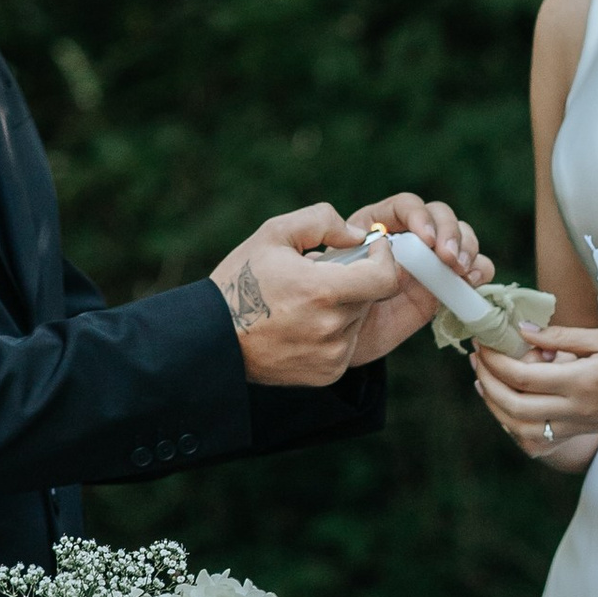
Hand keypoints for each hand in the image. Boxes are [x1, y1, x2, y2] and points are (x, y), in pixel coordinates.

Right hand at [207, 202, 407, 388]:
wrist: (212, 339)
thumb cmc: (241, 280)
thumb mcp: (274, 234)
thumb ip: (322, 222)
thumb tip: (360, 235)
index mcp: (322, 292)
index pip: (385, 278)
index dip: (385, 258)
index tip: (372, 248)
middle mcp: (332, 329)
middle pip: (370, 296)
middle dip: (355, 280)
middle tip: (320, 275)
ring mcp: (332, 356)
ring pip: (358, 320)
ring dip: (343, 306)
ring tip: (305, 302)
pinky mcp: (328, 374)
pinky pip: (346, 344)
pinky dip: (333, 331)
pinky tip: (302, 325)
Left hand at [342, 194, 491, 367]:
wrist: (345, 342)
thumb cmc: (333, 304)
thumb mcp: (332, 275)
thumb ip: (355, 260)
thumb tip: (375, 245)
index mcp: (377, 224)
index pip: (405, 205)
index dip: (419, 216)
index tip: (425, 240)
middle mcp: (408, 236)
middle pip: (440, 215)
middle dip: (449, 233)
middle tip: (448, 259)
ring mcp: (430, 260)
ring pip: (461, 237)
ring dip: (467, 248)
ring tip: (461, 271)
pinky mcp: (447, 284)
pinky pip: (474, 268)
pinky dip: (480, 270)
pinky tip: (472, 280)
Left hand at [472, 323, 597, 460]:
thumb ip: (562, 337)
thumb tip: (523, 331)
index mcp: (583, 382)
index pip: (522, 376)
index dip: (495, 359)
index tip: (484, 341)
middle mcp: (578, 410)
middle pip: (513, 406)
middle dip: (486, 382)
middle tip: (477, 359)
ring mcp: (580, 427)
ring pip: (522, 430)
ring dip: (496, 407)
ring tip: (486, 382)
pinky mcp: (584, 433)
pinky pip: (542, 442)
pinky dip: (519, 429)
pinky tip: (512, 408)